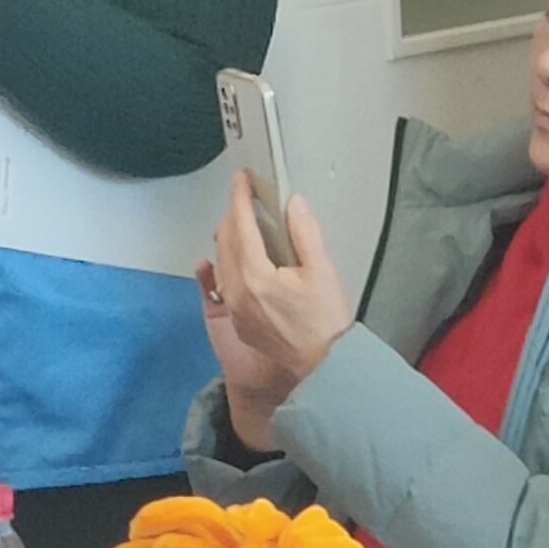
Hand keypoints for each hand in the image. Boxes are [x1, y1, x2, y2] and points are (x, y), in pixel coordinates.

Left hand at [202, 172, 353, 450]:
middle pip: (225, 241)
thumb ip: (305, 233)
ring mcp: (234, 307)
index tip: (241, 179)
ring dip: (229, 238)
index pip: (241, 225)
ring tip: (241, 223)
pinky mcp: (238, 320)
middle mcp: (237, 290)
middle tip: (244, 198)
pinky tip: (242, 259)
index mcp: (255, 275)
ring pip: (222, 261)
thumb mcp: (323, 272)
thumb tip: (293, 203)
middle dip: (233, 215)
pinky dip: (230, 262)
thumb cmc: (326, 322)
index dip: (240, 197)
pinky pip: (225, 282)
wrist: (322, 368)